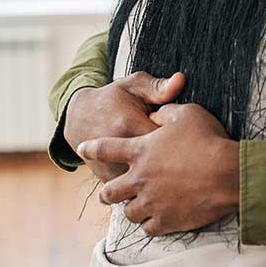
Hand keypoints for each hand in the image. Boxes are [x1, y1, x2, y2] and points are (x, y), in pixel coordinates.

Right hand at [66, 71, 184, 182]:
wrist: (79, 117)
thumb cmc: (113, 98)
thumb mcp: (134, 85)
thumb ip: (158, 86)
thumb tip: (181, 80)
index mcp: (130, 124)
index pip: (167, 138)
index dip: (182, 137)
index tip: (186, 134)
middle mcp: (119, 150)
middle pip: (159, 163)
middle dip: (174, 159)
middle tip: (182, 151)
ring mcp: (111, 166)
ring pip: (146, 179)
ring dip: (159, 174)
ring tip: (169, 162)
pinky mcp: (107, 178)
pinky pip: (133, 187)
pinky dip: (145, 182)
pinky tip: (153, 172)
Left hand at [76, 102, 239, 235]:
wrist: (228, 174)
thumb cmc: (208, 140)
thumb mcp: (187, 114)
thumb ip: (166, 112)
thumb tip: (157, 113)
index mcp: (140, 151)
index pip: (105, 148)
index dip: (91, 148)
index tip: (82, 149)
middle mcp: (139, 178)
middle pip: (109, 192)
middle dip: (107, 193)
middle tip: (108, 194)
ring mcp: (151, 202)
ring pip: (128, 213)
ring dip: (131, 208)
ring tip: (137, 206)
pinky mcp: (165, 221)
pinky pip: (148, 228)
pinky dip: (150, 223)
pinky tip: (156, 219)